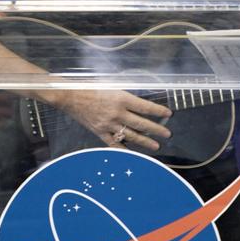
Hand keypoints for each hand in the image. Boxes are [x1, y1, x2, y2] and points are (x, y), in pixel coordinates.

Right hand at [53, 90, 172, 151]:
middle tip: (167, 134)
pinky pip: (114, 143)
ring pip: (131, 135)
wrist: (70, 96)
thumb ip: (124, 96)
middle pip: (141, 123)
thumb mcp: (111, 87)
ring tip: (156, 146)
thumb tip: (140, 103)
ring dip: (145, 142)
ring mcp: (109, 124)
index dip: (158, 111)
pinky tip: (133, 153)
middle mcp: (117, 113)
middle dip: (156, 129)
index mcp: (121, 98)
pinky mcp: (100, 132)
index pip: (144, 107)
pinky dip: (124, 149)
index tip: (168, 114)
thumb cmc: (90, 88)